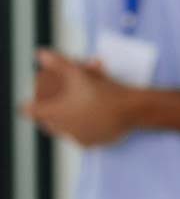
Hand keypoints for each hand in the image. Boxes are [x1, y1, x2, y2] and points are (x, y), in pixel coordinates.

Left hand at [18, 48, 137, 145]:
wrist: (131, 109)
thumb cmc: (104, 90)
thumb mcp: (79, 72)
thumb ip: (58, 63)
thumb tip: (40, 53)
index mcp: (55, 112)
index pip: (29, 111)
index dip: (29, 104)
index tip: (33, 100)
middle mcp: (62, 128)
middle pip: (45, 121)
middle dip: (47, 112)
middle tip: (54, 101)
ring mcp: (75, 138)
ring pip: (61, 130)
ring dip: (63, 120)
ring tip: (72, 109)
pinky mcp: (89, 144)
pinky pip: (77, 137)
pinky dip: (79, 129)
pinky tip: (85, 120)